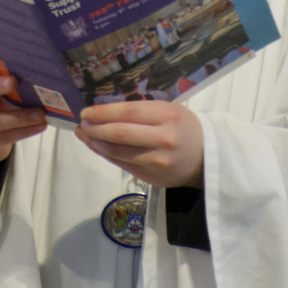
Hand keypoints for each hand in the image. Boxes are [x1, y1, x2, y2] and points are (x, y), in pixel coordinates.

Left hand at [77, 98, 204, 187]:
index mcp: (166, 115)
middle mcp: (162, 138)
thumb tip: (102, 112)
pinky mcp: (153, 177)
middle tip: (81, 124)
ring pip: (118, 152)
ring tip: (85, 135)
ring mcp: (157, 160)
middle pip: (119, 133)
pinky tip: (97, 147)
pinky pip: (123, 164)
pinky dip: (106, 155)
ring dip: (96, 143)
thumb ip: (139, 111)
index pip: (127, 112)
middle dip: (94, 128)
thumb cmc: (183, 127)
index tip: (85, 112)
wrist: (206, 157)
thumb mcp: (167, 110)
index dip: (102, 113)